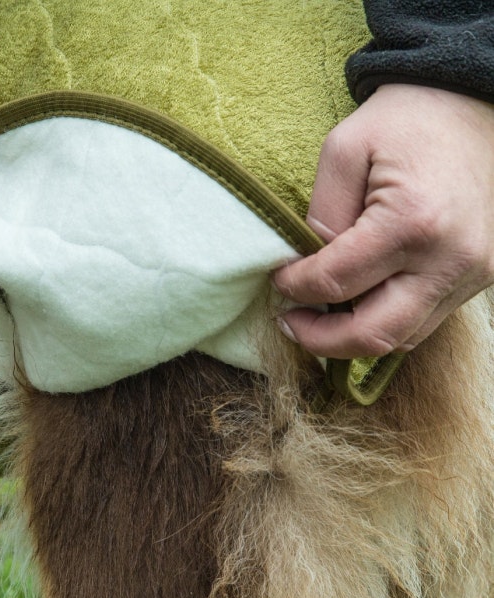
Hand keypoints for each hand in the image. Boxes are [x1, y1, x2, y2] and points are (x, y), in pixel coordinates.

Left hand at [272, 84, 493, 358]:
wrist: (468, 104)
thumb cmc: (402, 121)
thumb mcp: (342, 150)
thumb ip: (321, 214)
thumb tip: (308, 265)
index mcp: (412, 221)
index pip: (335, 282)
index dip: (294, 288)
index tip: (277, 280)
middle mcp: (450, 258)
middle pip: (373, 334)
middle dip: (320, 339)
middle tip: (289, 323)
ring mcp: (473, 273)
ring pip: (401, 338)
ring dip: (352, 338)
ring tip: (319, 317)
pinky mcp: (480, 276)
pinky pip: (424, 321)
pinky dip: (384, 323)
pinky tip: (357, 305)